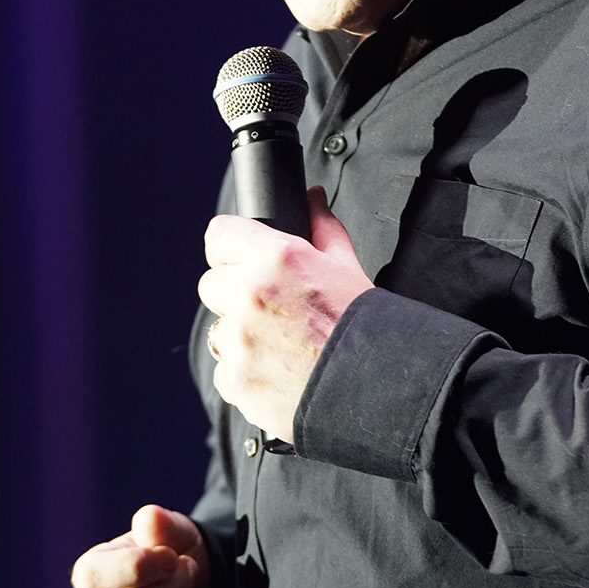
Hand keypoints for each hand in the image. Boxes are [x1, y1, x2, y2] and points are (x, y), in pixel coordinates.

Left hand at [198, 187, 373, 441]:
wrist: (377, 388)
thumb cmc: (364, 327)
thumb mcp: (347, 267)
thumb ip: (322, 228)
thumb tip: (313, 200)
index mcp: (277, 257)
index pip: (219, 234)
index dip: (230, 249)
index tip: (239, 261)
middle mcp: (251, 293)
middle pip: (212, 284)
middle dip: (234, 295)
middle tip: (272, 311)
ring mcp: (238, 339)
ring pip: (218, 330)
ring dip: (241, 337)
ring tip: (282, 347)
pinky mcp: (234, 378)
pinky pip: (226, 371)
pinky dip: (246, 374)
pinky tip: (279, 373)